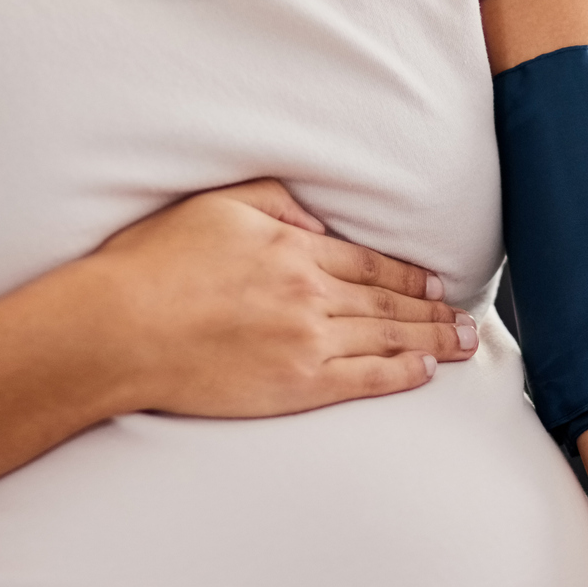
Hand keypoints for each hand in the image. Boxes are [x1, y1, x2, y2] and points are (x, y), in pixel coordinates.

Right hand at [82, 179, 475, 417]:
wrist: (119, 329)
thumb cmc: (153, 266)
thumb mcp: (215, 205)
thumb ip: (274, 201)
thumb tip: (317, 222)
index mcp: (293, 248)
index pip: (369, 263)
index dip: (408, 275)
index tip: (436, 282)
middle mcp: (311, 294)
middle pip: (389, 303)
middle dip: (435, 309)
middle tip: (468, 317)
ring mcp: (308, 342)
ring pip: (388, 338)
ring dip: (433, 340)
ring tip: (464, 343)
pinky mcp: (298, 385)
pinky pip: (366, 379)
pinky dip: (402, 374)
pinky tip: (426, 371)